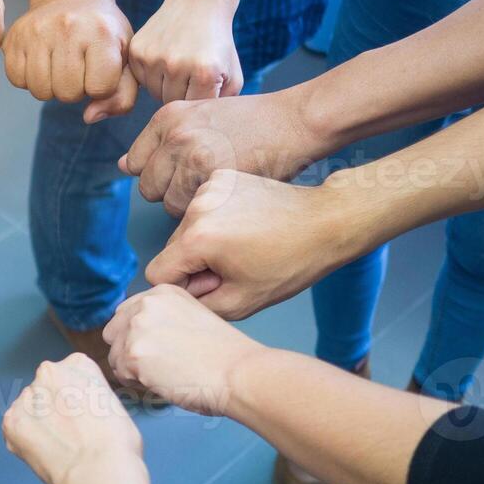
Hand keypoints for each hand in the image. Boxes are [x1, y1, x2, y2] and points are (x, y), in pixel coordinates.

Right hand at [2, 0, 137, 120]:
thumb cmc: (103, 31)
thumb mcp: (126, 57)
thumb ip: (122, 95)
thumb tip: (89, 117)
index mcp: (101, 33)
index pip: (99, 89)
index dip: (100, 87)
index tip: (99, 69)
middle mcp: (67, 28)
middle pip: (67, 93)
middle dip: (75, 89)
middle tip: (78, 69)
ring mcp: (37, 31)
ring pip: (40, 91)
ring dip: (51, 87)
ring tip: (59, 66)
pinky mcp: (14, 37)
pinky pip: (17, 80)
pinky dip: (29, 79)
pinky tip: (41, 62)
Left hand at [2, 354, 142, 483]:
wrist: (98, 470)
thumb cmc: (115, 444)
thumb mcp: (111, 403)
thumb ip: (87, 396)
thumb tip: (78, 410)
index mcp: (77, 364)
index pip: (68, 376)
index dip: (74, 400)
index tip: (81, 417)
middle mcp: (48, 372)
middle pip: (45, 390)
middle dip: (52, 409)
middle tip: (68, 434)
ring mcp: (27, 396)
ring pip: (29, 409)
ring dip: (37, 424)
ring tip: (58, 446)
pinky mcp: (11, 420)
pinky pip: (15, 429)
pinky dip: (25, 442)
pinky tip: (46, 452)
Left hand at [103, 285, 261, 414]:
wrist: (238, 373)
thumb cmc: (223, 355)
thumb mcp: (191, 317)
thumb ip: (162, 318)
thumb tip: (137, 336)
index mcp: (161, 292)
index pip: (126, 313)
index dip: (137, 336)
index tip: (156, 350)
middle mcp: (145, 305)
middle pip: (114, 332)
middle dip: (129, 350)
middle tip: (158, 366)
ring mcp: (137, 329)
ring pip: (115, 356)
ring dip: (133, 370)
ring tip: (165, 375)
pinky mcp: (133, 355)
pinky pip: (121, 375)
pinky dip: (137, 384)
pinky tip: (163, 382)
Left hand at [122, 87, 325, 216]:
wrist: (298, 120)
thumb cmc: (255, 123)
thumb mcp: (202, 117)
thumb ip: (164, 141)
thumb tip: (124, 166)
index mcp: (168, 116)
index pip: (136, 162)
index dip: (160, 174)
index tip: (184, 173)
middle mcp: (174, 133)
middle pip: (148, 185)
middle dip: (171, 191)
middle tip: (204, 184)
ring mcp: (191, 154)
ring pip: (167, 202)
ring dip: (189, 204)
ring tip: (217, 189)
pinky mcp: (210, 175)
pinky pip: (190, 209)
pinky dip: (205, 211)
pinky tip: (226, 196)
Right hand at [126, 0, 242, 102]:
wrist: (198, 2)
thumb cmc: (218, 43)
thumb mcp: (232, 75)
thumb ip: (222, 105)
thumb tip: (200, 128)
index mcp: (204, 73)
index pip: (193, 109)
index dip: (197, 100)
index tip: (203, 85)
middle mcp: (177, 65)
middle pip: (171, 102)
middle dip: (181, 94)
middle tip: (190, 74)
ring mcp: (154, 57)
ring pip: (154, 93)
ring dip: (165, 85)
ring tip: (178, 65)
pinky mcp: (137, 50)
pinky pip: (141, 79)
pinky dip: (151, 74)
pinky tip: (164, 58)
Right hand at [145, 169, 365, 318]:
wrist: (325, 222)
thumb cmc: (291, 262)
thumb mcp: (242, 302)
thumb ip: (198, 305)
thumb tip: (176, 296)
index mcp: (197, 239)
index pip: (157, 273)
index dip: (184, 287)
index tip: (215, 285)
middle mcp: (196, 207)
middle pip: (171, 249)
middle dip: (195, 264)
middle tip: (235, 267)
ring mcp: (208, 188)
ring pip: (186, 229)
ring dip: (205, 242)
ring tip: (242, 246)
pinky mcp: (221, 178)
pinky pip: (202, 209)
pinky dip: (217, 220)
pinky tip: (245, 226)